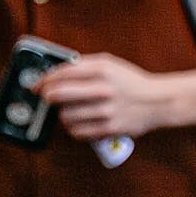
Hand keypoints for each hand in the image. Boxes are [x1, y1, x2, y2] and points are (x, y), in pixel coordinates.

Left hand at [38, 54, 170, 141]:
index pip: (62, 73)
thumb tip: (53, 74)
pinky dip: (74, 128)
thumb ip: (83, 65)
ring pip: (65, 116)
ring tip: (69, 111)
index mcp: (103, 70)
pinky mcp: (110, 128)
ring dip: (62, 114)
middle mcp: (104, 89)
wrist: (160, 102)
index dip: (43, 80)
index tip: (36, 85)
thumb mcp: (110, 64)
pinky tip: (80, 122)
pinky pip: (78, 132)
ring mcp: (107, 111)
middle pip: (57, 95)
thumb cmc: (131, 82)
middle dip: (47, 97)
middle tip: (47, 98)